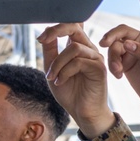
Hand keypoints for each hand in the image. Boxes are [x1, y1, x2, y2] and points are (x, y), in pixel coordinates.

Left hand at [37, 23, 113, 137]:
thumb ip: (50, 52)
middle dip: (56, 31)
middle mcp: (89, 50)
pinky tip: (60, 82)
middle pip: (74, 28)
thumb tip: (45, 34)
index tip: (40, 37)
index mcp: (79, 48)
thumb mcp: (53, 70)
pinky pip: (78, 62)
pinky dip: (65, 72)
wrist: (83, 114)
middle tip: (41, 40)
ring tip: (52, 77)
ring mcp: (96, 59)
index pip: (71, 27)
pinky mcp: (99, 69)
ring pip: (73, 48)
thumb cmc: (70, 93)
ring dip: (58, 63)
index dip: (56, 26)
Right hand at [99, 0, 139, 117]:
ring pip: (114, 46)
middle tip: (104, 45)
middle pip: (121, 31)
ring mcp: (132, 52)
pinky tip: (117, 75)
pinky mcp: (125, 63)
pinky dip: (112, 65)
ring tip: (117, 71)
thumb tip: (127, 44)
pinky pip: (113, 58)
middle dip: (112, 37)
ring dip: (112, 57)